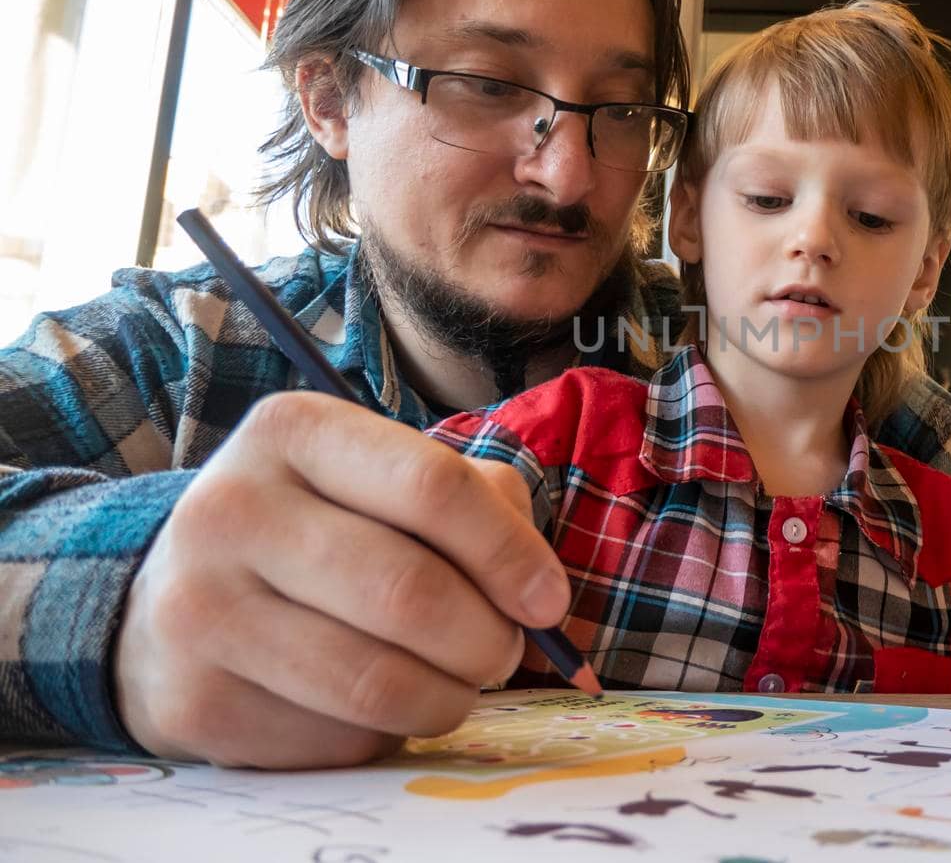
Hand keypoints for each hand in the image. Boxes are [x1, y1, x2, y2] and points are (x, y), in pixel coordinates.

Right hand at [113, 392, 569, 767]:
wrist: (183, 596)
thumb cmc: (326, 528)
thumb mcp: (389, 479)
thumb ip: (480, 505)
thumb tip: (540, 595)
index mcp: (293, 430)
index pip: (432, 487)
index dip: (510, 553)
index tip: (549, 601)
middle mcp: (229, 509)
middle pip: (408, 592)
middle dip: (488, 639)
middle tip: (506, 653)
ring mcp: (197, 609)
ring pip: (375, 682)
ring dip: (448, 697)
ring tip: (459, 684)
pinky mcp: (192, 701)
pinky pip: (334, 738)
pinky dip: (383, 733)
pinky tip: (375, 705)